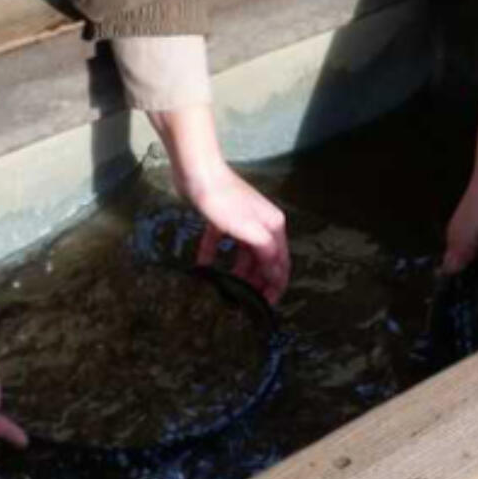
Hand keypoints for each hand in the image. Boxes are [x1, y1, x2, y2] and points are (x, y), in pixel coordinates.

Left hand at [191, 162, 289, 304]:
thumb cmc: (224, 200)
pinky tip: (201, 268)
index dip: (275, 286)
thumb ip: (265, 253)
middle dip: (255, 283)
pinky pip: (221, 243)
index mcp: (273, 227)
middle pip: (262, 261)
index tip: (265, 307)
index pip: (280, 263)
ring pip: (242, 255)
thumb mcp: (248, 229)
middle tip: (243, 304)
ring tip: (224, 290)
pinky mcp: (222, 219)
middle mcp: (262, 225)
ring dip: (235, 272)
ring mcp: (241, 221)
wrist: (197, 171)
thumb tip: (278, 274)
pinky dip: (213, 255)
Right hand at [443, 169, 477, 276]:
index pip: (450, 273)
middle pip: (458, 262)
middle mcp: (454, 235)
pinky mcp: (472, 215)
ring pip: (468, 250)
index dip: (460, 286)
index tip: (475, 297)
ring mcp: (462, 224)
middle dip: (472, 274)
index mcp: (456, 245)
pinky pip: (474, 239)